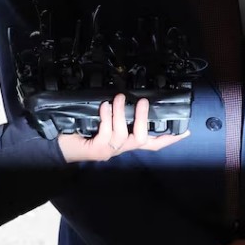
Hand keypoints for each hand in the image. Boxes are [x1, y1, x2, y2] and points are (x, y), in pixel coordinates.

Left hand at [57, 93, 190, 162]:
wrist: (60, 145)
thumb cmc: (82, 129)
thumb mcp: (104, 120)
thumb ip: (117, 114)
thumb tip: (127, 93)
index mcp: (126, 143)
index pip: (152, 144)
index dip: (169, 139)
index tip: (185, 130)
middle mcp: (121, 149)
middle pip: (142, 140)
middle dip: (143, 119)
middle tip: (142, 101)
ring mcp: (110, 151)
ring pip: (123, 134)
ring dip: (121, 113)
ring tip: (117, 97)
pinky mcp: (97, 149)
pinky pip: (107, 132)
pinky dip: (106, 116)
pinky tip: (103, 106)